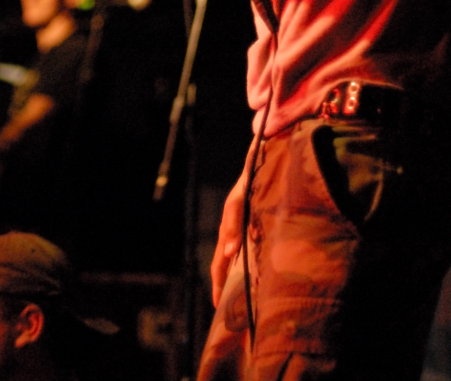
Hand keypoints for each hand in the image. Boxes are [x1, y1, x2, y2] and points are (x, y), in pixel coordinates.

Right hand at [211, 171, 246, 307]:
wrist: (259, 168)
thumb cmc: (247, 185)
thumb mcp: (238, 203)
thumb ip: (233, 225)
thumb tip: (230, 253)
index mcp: (226, 233)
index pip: (218, 265)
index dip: (217, 285)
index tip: (217, 305)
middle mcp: (233, 236)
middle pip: (225, 266)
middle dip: (224, 286)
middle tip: (227, 309)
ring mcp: (242, 233)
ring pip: (238, 261)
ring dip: (237, 279)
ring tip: (242, 298)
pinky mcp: (253, 230)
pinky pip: (249, 253)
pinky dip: (250, 267)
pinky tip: (258, 275)